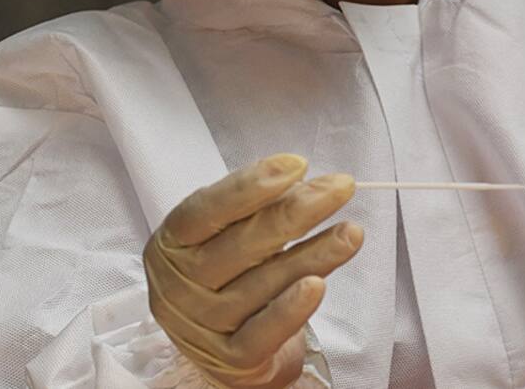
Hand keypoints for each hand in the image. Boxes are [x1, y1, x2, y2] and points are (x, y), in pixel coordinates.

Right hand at [144, 155, 362, 387]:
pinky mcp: (230, 359)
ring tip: (351, 233)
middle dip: (298, 211)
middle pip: (243, 244)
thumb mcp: (227, 235)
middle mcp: (180, 285)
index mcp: (173, 244)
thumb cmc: (228, 274)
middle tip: (342, 188)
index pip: (207, 210)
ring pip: (264, 284)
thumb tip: (308, 185)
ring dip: (315, 254)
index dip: (251, 186)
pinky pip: (264, 333)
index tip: (297, 165)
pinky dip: (291, 309)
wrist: (219, 344)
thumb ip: (258, 211)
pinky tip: (317, 285)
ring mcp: (203, 325)